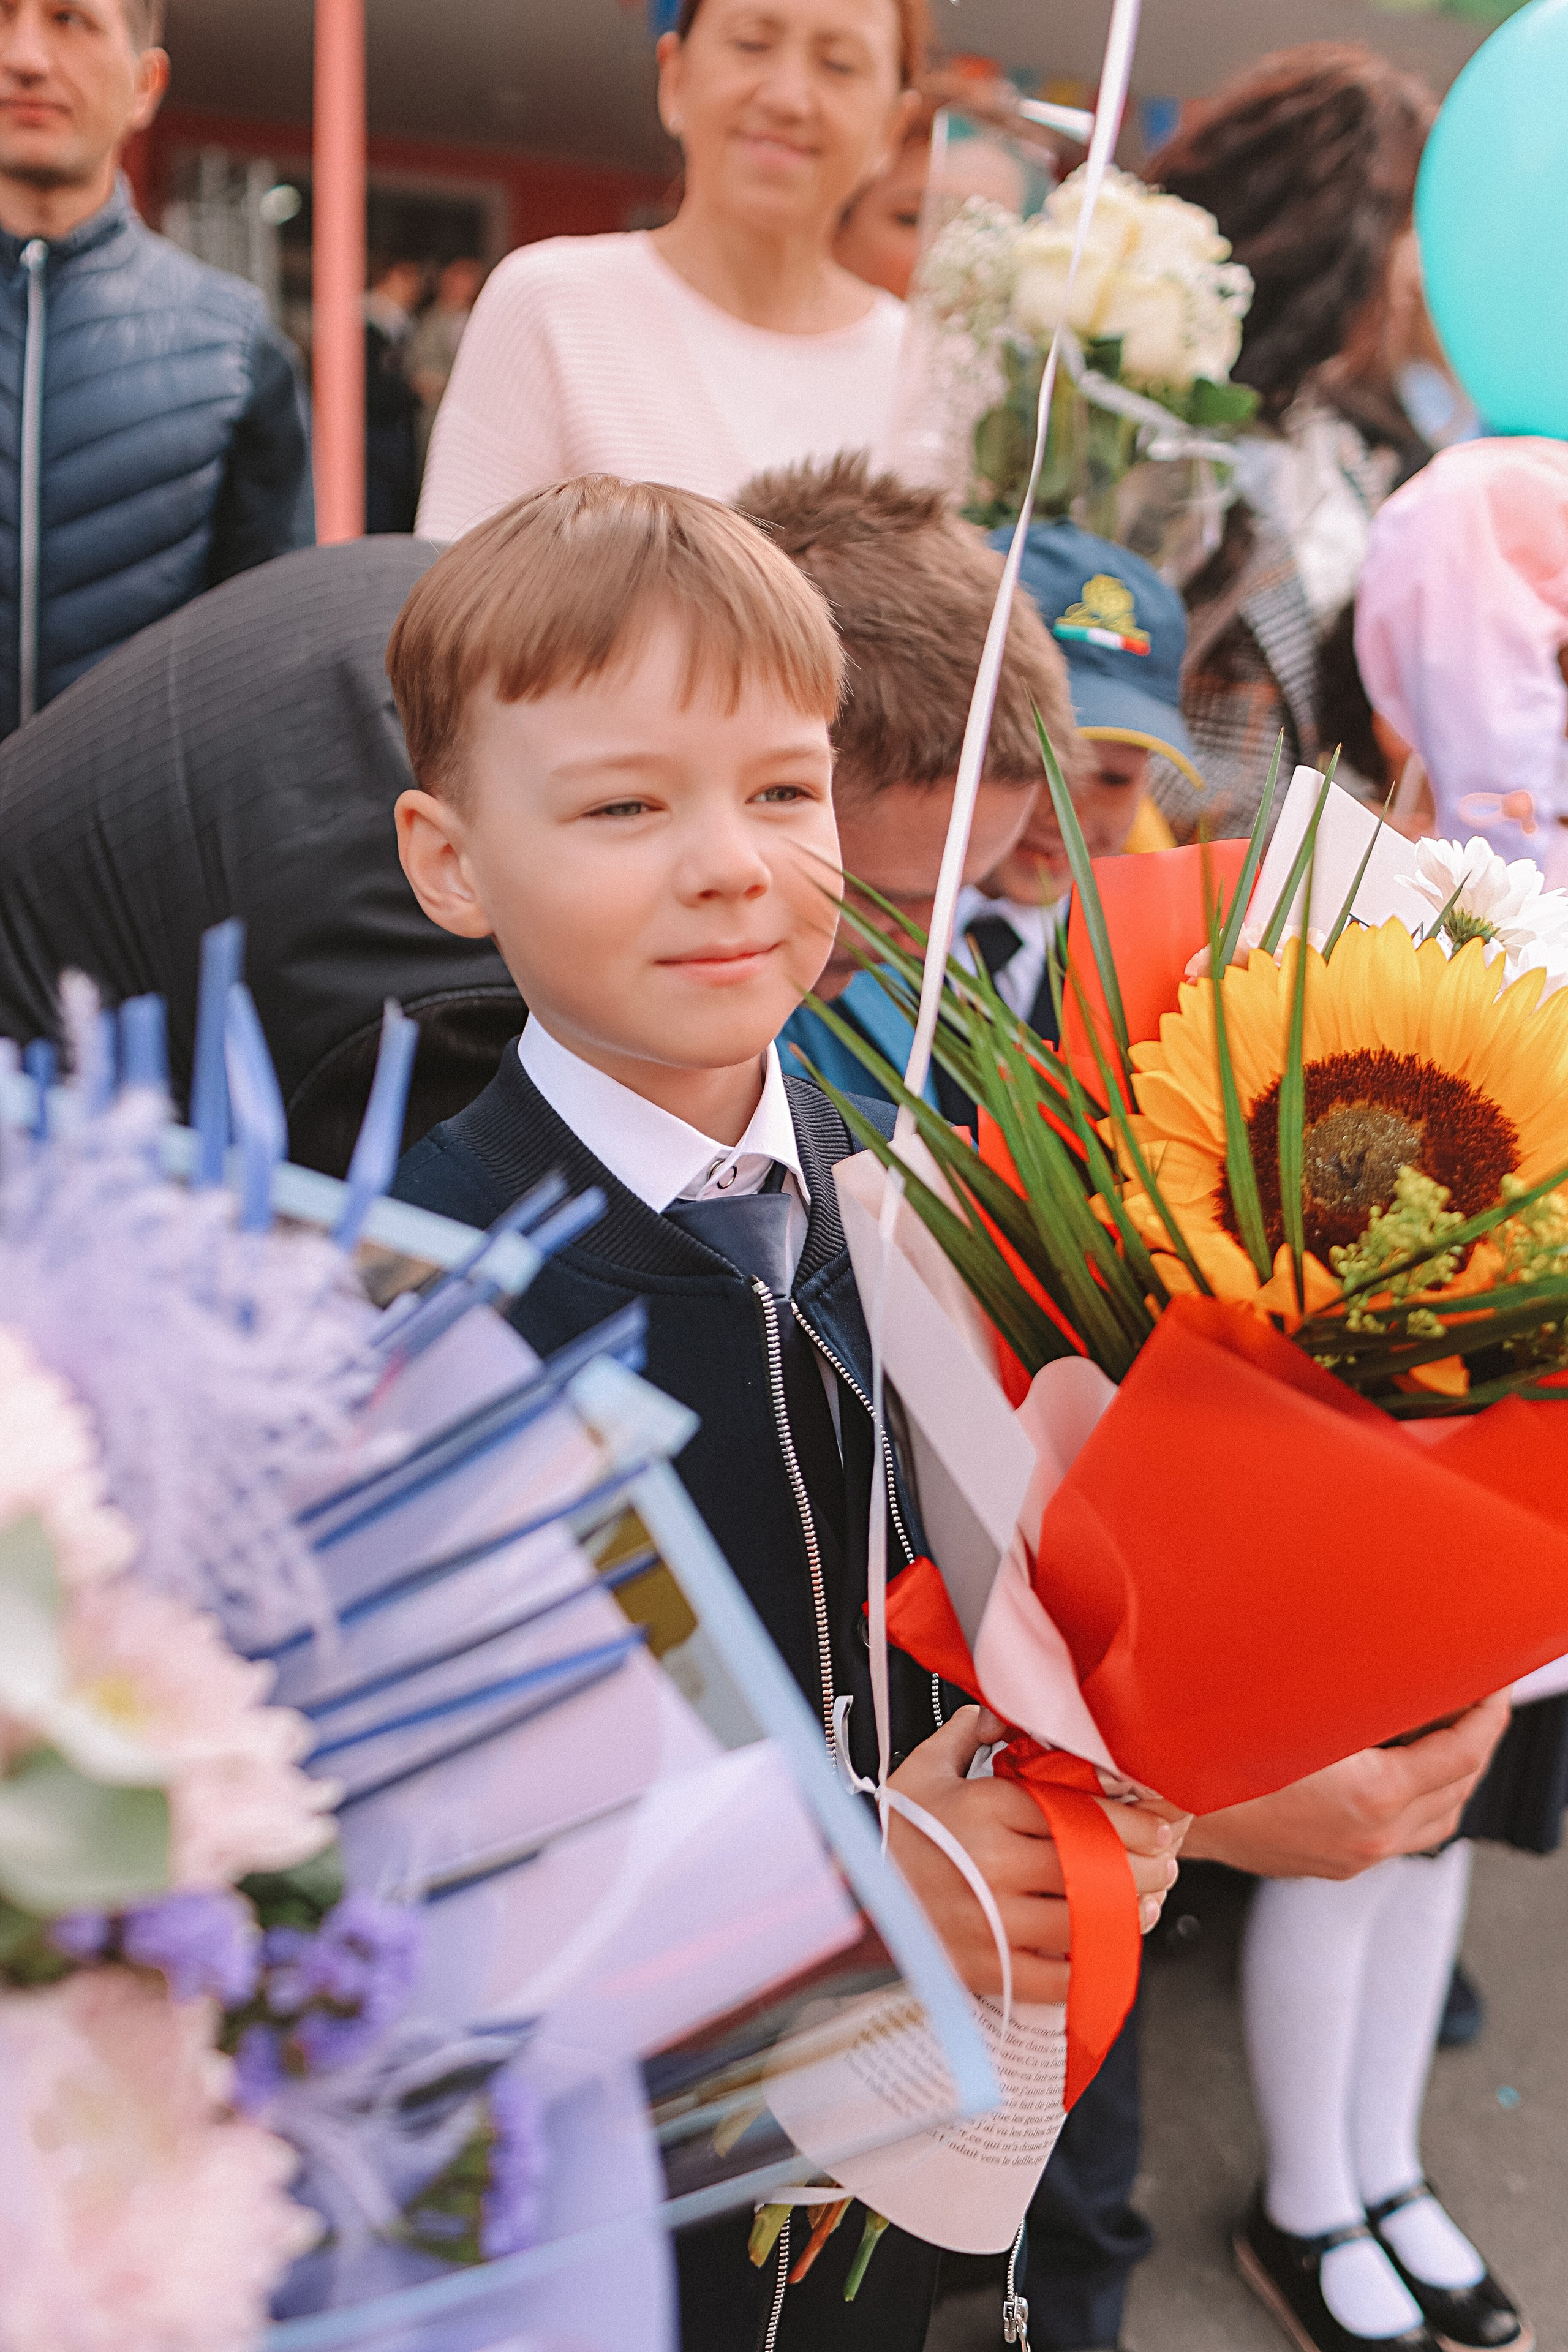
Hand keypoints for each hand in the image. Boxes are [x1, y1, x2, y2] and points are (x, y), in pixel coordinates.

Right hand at [885, 1706, 1182, 2003]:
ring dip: (1127, 1914)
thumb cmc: (891, 1831)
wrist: (847, 1896)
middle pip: (1095, 1866)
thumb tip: (1004, 1715)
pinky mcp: (988, 1967)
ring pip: (1087, 1919)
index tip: (1159, 1828)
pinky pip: (1061, 1973)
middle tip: (1164, 1866)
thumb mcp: (925, 1769)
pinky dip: (1091, 1963)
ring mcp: (993, 1920)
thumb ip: (970, 1734)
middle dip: (1143, 1868)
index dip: (1133, 1823)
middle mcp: (994, 1862)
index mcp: (986, 1807)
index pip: (1081, 1813)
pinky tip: (1104, 1948)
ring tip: (1144, 1905)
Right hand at [1182, 1694, 1510, 1878]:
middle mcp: (1370, 1837)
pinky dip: (1415, 1801)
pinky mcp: (1329, 1863)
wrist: (1158, 1803)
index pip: (1465, 1753)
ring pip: (1435, 1819)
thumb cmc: (1211, 1753)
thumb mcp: (1296, 1703)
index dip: (1487, 1713)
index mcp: (1372, 1798)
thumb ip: (1357, 1685)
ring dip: (1449, 1775)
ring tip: (1442, 1733)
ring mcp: (1350, 1857)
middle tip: (1472, 1699)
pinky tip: (1394, 1770)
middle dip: (1474, 1741)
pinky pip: (1399, 1834)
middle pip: (1459, 1788)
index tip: (1493, 1685)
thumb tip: (1398, 1659)